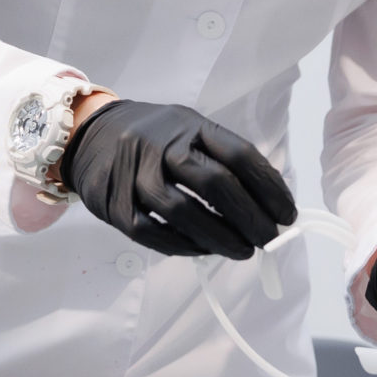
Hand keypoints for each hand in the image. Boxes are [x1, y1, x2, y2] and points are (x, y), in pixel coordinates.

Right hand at [60, 99, 297, 258]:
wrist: (88, 135)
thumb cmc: (154, 139)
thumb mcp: (189, 129)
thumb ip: (223, 160)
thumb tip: (268, 204)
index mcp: (189, 125)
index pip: (239, 154)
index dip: (269, 188)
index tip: (287, 214)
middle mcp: (161, 145)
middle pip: (215, 183)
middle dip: (250, 217)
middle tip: (270, 239)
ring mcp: (135, 175)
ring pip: (183, 211)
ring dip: (220, 238)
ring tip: (243, 250)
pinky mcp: (115, 205)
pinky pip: (154, 233)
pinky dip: (185, 246)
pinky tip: (204, 250)